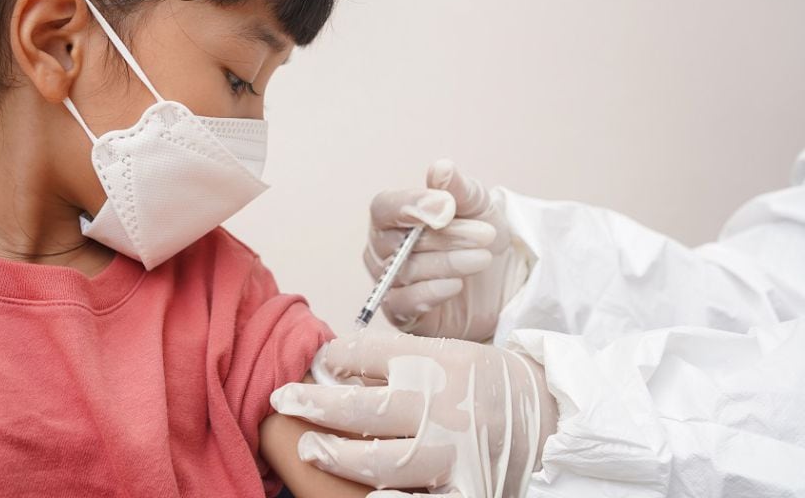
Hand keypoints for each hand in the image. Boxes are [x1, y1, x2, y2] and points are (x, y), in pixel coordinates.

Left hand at [270, 331, 557, 497]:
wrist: (555, 418)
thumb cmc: (489, 384)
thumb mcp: (449, 354)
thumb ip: (396, 358)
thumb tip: (332, 363)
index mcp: (442, 365)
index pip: (372, 353)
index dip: (335, 355)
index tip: (316, 361)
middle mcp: (448, 409)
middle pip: (367, 408)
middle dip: (317, 404)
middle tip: (282, 400)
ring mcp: (458, 457)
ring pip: (385, 461)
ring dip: (339, 456)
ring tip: (311, 448)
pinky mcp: (470, 492)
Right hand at [364, 159, 529, 340]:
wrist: (504, 278)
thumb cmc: (480, 234)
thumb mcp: (478, 205)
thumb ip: (458, 188)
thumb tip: (441, 169)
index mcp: (393, 216)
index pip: (384, 208)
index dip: (412, 206)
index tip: (447, 206)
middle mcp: (383, 249)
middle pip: (397, 242)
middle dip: (445, 238)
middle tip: (485, 235)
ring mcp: (390, 282)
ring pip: (404, 272)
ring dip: (447, 263)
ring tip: (483, 258)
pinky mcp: (402, 313)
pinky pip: (401, 304)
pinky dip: (428, 294)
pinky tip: (455, 286)